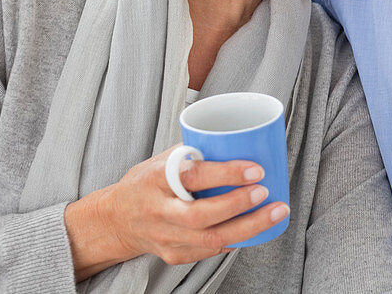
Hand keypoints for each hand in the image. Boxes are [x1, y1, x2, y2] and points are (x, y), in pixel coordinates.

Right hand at [65, 144, 289, 280]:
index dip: (226, 174)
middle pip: (200, 216)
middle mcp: (158, 211)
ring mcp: (165, 237)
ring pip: (210, 240)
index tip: (256, 169)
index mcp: (155, 179)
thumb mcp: (163, 159)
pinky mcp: (174, 254)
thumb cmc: (148, 182)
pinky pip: (211, 251)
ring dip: (249, 227)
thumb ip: (196, 151)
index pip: (192, 177)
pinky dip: (237, 240)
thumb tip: (241, 137)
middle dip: (239, 205)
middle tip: (266, 192)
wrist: (115, 219)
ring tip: (276, 211)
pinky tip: (258, 228)